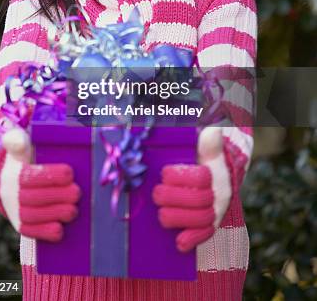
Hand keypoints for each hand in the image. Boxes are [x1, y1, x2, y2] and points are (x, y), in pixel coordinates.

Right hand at [0, 127, 80, 241]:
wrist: (14, 177)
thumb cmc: (26, 157)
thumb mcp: (21, 144)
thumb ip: (19, 140)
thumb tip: (19, 141)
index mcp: (12, 171)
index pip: (28, 175)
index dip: (49, 175)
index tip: (70, 172)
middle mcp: (9, 192)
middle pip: (32, 197)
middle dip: (57, 196)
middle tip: (77, 192)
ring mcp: (12, 209)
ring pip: (31, 215)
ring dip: (54, 214)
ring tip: (73, 211)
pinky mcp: (19, 224)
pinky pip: (28, 231)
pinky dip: (44, 233)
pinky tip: (60, 231)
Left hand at [152, 127, 230, 251]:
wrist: (215, 178)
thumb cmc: (202, 161)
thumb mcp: (204, 148)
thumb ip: (207, 141)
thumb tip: (213, 133)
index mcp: (216, 172)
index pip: (201, 177)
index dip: (180, 176)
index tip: (165, 173)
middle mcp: (219, 194)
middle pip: (199, 200)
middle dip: (174, 197)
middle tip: (157, 193)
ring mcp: (215, 210)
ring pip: (201, 218)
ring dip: (178, 217)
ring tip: (162, 213)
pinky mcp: (209, 226)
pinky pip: (205, 234)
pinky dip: (193, 239)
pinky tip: (179, 243)